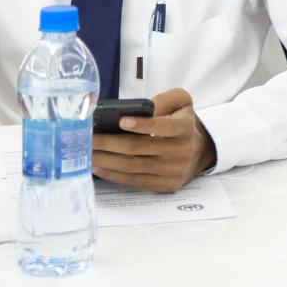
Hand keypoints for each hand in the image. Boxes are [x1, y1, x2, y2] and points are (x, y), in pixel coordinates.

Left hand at [91, 88, 216, 192]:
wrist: (199, 151)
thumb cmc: (181, 122)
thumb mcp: (181, 102)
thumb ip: (164, 100)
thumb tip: (139, 110)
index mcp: (184, 128)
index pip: (165, 127)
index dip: (143, 124)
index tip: (121, 121)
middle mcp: (180, 151)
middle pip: (139, 148)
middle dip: (109, 143)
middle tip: (88, 138)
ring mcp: (172, 171)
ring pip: (133, 166)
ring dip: (106, 160)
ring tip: (87, 153)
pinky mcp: (163, 186)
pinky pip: (134, 181)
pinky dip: (113, 174)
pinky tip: (98, 167)